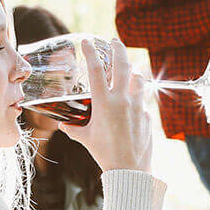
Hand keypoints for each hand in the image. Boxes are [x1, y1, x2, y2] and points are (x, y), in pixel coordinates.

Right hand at [59, 38, 151, 173]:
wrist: (128, 169)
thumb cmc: (104, 154)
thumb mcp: (85, 139)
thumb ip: (74, 129)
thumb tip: (63, 125)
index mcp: (104, 103)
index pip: (96, 69)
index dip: (90, 52)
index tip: (87, 42)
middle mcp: (122, 100)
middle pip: (122, 65)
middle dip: (118, 48)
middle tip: (114, 41)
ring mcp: (137, 106)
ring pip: (138, 78)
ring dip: (133, 70)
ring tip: (129, 67)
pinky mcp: (146, 115)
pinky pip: (142, 100)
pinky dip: (138, 96)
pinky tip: (134, 100)